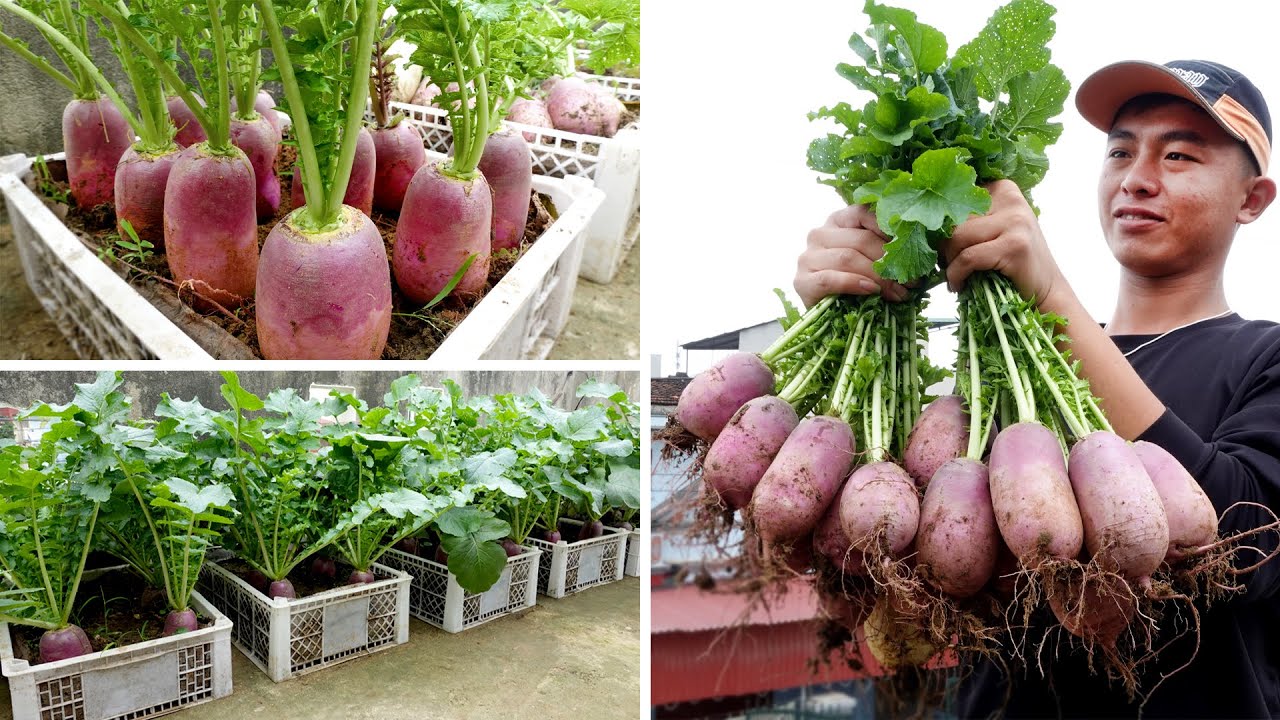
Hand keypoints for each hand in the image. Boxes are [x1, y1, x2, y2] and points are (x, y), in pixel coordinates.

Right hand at [794, 205, 911, 308]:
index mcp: (838, 221)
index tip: (911, 246)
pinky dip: (854, 284)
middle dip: (890, 262)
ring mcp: (807, 257)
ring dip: (878, 277)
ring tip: (899, 292)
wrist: (830, 320)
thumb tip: (917, 245)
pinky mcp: (802, 281)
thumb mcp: (872, 260)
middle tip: (912, 280)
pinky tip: (872, 291)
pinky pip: (830, 279)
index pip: (864, 212)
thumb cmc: (856, 286)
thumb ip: (885, 248)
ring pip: (848, 258)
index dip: (889, 229)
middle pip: (861, 240)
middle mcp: (819, 234)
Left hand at [943, 180, 1066, 305]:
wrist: (1045, 292)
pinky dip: (956, 275)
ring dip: (948, 262)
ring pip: (957, 238)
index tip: (940, 245)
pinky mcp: (1015, 246)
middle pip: (952, 219)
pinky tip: (959, 285)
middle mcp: (1011, 199)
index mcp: (1002, 189)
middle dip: (942, 247)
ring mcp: (1016, 221)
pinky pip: (968, 258)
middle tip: (945, 265)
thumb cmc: (1010, 263)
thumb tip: (921, 223)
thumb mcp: (990, 231)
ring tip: (954, 276)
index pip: (954, 199)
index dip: (940, 225)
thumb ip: (967, 220)